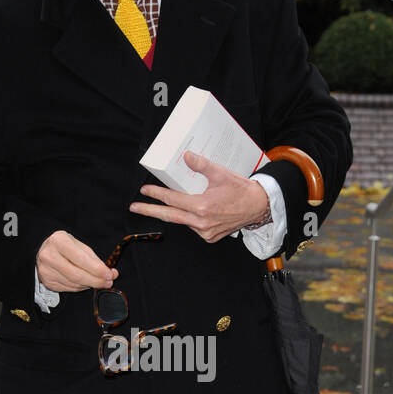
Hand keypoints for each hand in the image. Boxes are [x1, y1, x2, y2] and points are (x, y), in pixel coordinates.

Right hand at [36, 230, 118, 291]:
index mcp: (59, 241)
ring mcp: (46, 270)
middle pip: (77, 275)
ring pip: (74, 284)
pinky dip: (80, 287)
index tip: (109, 275)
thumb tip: (111, 273)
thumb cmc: (66, 247)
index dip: (97, 269)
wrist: (45, 251)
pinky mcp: (47, 281)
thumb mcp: (79, 246)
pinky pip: (68, 288)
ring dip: (89, 285)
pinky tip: (85, 283)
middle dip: (96, 281)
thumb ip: (95, 259)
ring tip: (98, 281)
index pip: (81, 259)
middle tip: (108, 282)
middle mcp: (49, 255)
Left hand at [129, 151, 269, 242]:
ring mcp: (206, 232)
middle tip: (134, 207)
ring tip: (166, 203)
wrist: (258, 207)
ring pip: (183, 221)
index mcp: (202, 207)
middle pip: (170, 216)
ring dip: (175, 212)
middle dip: (150, 211)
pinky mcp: (210, 237)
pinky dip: (190, 219)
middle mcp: (201, 223)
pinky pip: (194, 227)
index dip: (156, 194)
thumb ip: (201, 165)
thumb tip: (186, 156)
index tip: (144, 190)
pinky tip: (193, 210)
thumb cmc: (240, 190)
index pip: (172, 200)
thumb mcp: (220, 173)